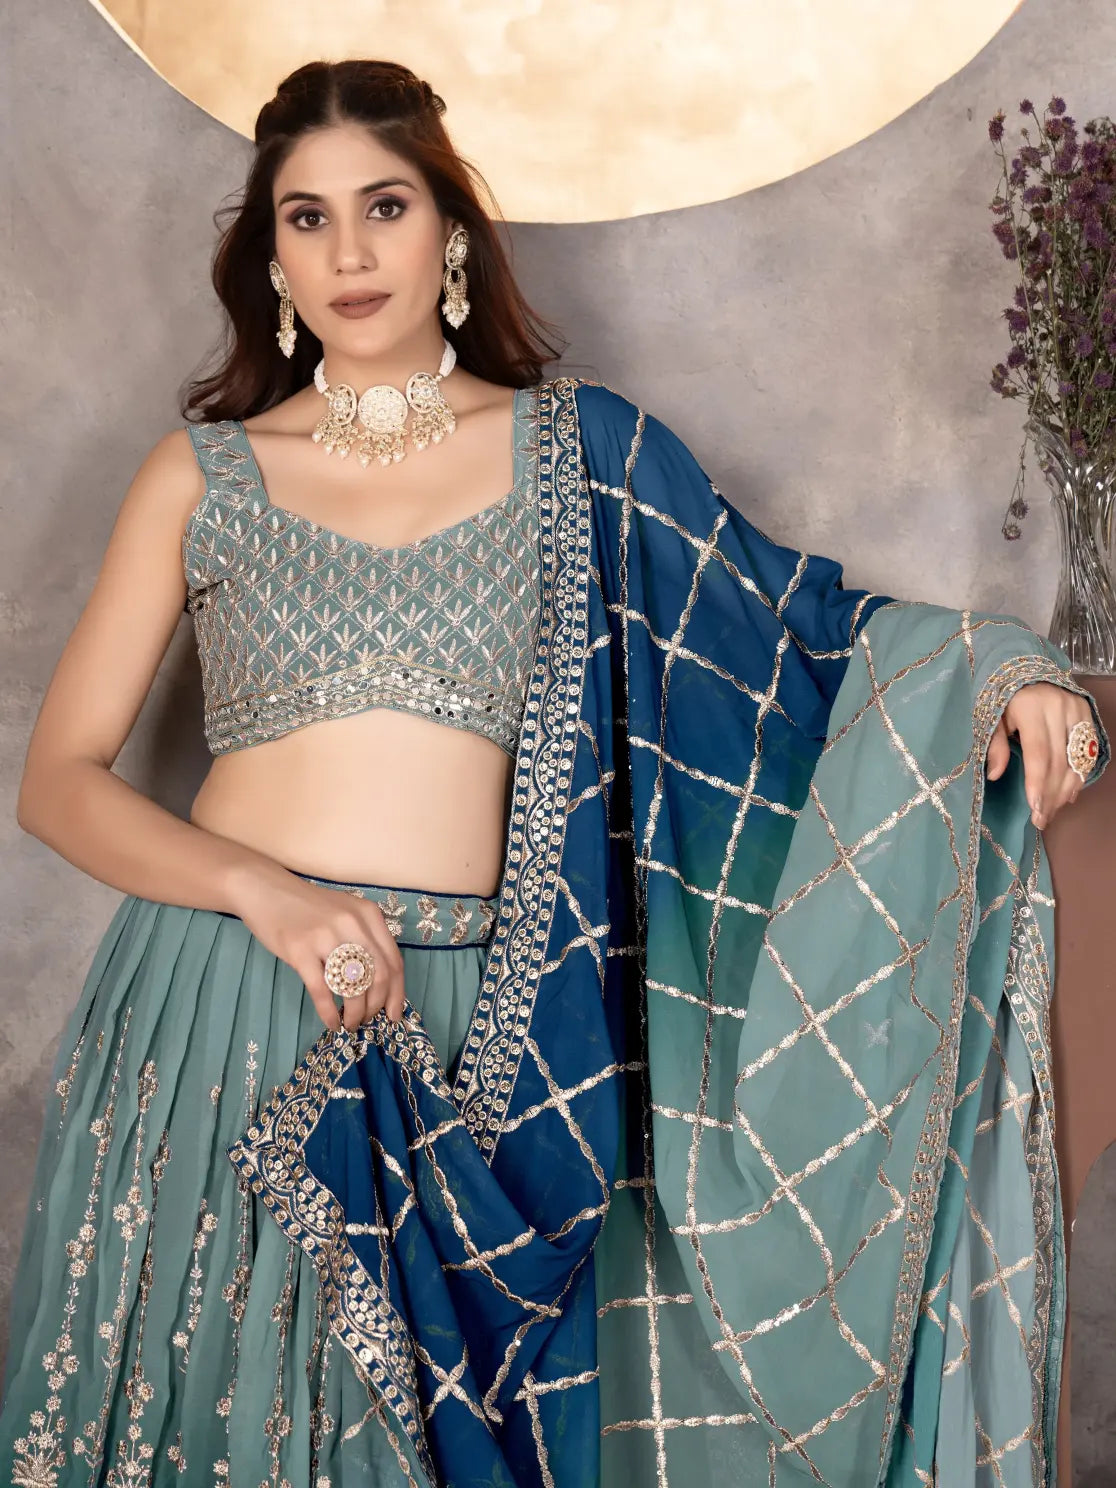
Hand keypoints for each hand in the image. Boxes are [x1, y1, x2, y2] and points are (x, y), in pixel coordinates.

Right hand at [230, 866, 405, 1032]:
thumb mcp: (346, 913)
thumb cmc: (308, 906)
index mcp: (369, 915)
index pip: (394, 961)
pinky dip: (330, 1013)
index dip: (397, 993)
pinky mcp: (300, 950)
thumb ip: (365, 939)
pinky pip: (322, 992)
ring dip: (354, 1014)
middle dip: (376, 1007)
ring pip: (353, 988)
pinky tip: (331, 1022)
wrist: (266, 890)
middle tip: (367, 1020)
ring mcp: (326, 936)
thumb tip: (380, 986)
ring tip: (349, 1023)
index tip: (394, 1016)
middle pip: (379, 977)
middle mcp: (353, 924)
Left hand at [985, 681, 1094, 829]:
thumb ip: (994, 745)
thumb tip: (995, 775)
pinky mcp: (1088, 714)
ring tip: (1052, 811)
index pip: (1039, 753)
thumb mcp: (992, 716)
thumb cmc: (1005, 696)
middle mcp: (1059, 709)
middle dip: (1050, 794)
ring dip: (1065, 790)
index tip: (1034, 808)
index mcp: (1031, 708)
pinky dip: (1079, 776)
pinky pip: (1087, 752)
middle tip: (1041, 819)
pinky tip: (1068, 794)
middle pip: (1059, 761)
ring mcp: (1077, 711)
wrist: (1029, 666)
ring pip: (1076, 759)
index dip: (1037, 782)